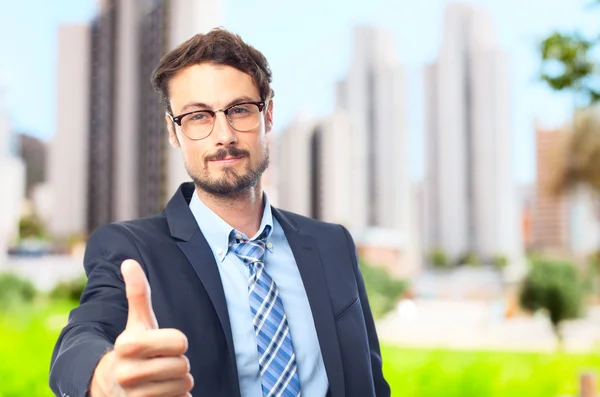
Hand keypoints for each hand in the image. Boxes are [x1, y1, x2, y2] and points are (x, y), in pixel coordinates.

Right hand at [90, 259, 193, 396]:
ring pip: (185, 385)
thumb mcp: (136, 322)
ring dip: (178, 383)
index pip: (181, 341)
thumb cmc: (133, 349)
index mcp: (127, 345)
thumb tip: (129, 262)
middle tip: (160, 364)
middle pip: (184, 366)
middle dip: (178, 364)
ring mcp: (135, 396)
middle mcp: (127, 373)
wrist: (111, 387)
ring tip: (159, 379)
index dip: (176, 342)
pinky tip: (161, 394)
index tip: (160, 345)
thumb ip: (137, 293)